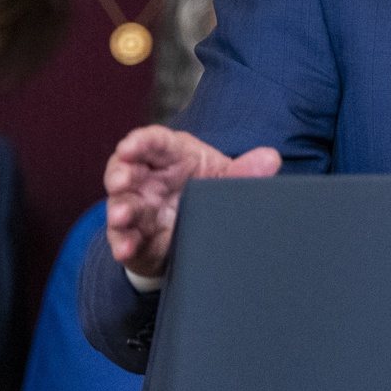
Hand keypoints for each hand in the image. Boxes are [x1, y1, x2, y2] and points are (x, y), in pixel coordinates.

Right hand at [103, 125, 280, 280]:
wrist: (202, 229)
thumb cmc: (209, 190)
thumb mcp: (226, 179)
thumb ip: (246, 171)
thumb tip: (271, 158)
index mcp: (171, 156)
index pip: (153, 142)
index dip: (140, 142)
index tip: (131, 147)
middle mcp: (149, 179)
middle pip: (126, 169)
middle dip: (120, 174)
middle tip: (121, 180)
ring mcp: (139, 207)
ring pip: (121, 204)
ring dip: (119, 210)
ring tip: (123, 216)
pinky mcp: (136, 236)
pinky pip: (124, 238)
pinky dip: (123, 244)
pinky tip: (126, 248)